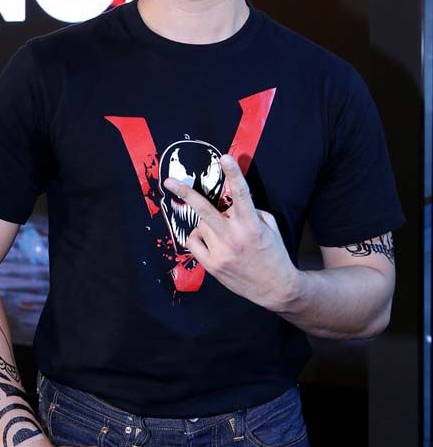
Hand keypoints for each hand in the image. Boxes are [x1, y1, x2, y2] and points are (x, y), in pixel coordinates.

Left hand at [163, 153, 299, 312]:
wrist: (275, 289)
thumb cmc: (275, 254)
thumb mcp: (270, 228)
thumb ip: (252, 212)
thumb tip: (230, 204)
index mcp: (252, 225)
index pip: (242, 195)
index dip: (233, 174)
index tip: (225, 157)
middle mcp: (234, 238)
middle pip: (205, 210)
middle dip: (186, 192)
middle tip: (169, 181)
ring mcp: (220, 253)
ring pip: (200, 225)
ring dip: (207, 222)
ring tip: (221, 231)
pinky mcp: (211, 266)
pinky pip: (193, 242)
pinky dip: (197, 236)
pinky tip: (208, 240)